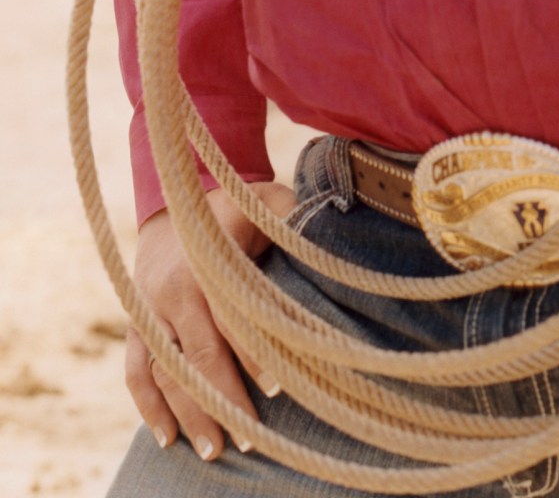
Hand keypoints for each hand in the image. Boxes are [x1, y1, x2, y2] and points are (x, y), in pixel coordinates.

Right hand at [126, 180, 295, 459]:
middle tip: (250, 439)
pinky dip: (148, 406)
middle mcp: (174, 293)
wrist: (169, 203)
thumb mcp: (262, 201)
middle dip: (224, 399)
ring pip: (166, 372)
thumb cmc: (230, 205)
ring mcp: (148, 311)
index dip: (254, 353)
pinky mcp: (134, 324)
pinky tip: (167, 438)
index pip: (232, 318)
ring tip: (214, 450)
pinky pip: (136, 372)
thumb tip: (331, 226)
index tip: (278, 388)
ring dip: (189, 414)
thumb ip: (292, 215)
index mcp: (207, 264)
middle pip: (199, 357)